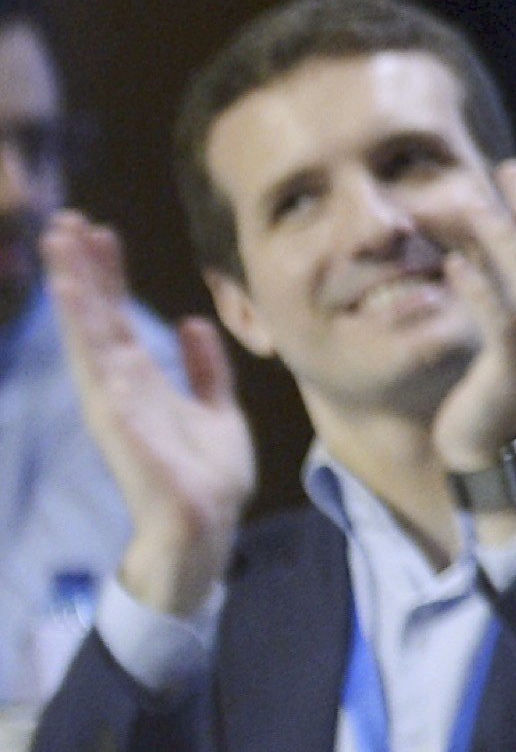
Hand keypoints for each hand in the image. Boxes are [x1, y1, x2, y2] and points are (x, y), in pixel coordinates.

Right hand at [42, 213, 252, 615]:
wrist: (208, 529)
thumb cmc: (206, 476)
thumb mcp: (217, 410)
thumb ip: (205, 368)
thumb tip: (194, 323)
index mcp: (142, 382)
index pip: (117, 316)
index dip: (106, 275)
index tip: (96, 229)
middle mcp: (122, 390)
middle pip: (96, 318)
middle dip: (80, 271)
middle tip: (63, 222)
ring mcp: (119, 409)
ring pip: (92, 341)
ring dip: (76, 297)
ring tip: (62, 254)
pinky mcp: (125, 432)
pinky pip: (106, 384)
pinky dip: (94, 351)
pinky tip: (84, 317)